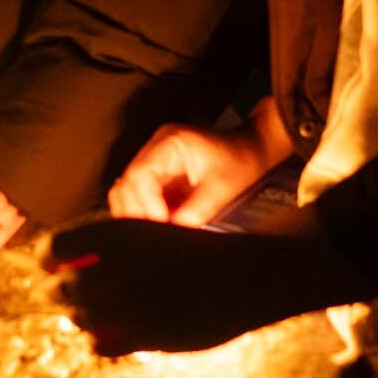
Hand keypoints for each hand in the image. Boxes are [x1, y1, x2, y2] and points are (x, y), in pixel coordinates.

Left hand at [45, 213, 368, 356]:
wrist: (247, 276)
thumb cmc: (192, 251)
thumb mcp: (149, 234)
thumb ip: (106, 246)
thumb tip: (59, 263)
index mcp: (121, 235)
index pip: (58, 246)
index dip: (46, 256)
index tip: (47, 264)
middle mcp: (122, 270)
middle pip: (62, 289)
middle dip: (53, 292)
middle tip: (54, 293)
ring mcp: (135, 307)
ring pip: (79, 319)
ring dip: (78, 316)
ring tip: (86, 313)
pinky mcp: (149, 337)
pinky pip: (102, 345)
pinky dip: (98, 340)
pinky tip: (105, 334)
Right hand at [106, 102, 292, 225]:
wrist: (251, 150)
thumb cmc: (240, 160)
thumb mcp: (223, 188)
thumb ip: (197, 211)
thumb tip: (174, 231)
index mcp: (169, 143)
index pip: (141, 174)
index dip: (145, 202)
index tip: (160, 222)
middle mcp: (155, 149)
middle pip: (127, 183)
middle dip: (137, 211)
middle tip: (153, 234)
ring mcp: (154, 161)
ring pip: (127, 191)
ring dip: (137, 214)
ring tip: (155, 231)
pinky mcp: (158, 176)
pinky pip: (139, 196)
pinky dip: (145, 213)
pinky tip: (159, 225)